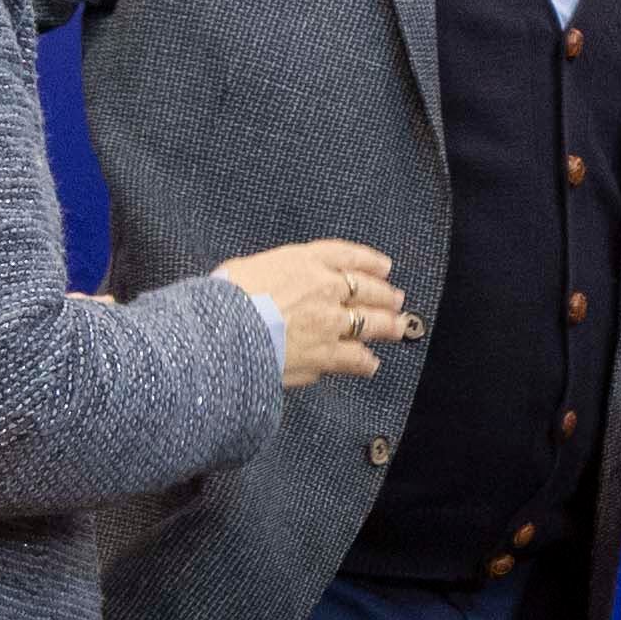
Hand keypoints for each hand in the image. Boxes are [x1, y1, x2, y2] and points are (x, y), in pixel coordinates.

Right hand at [214, 240, 408, 386]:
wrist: (223, 330)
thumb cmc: (224, 299)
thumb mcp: (243, 268)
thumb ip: (268, 273)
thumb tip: (268, 283)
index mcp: (303, 261)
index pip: (346, 255)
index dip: (369, 261)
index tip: (383, 266)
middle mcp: (324, 287)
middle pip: (367, 288)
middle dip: (384, 293)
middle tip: (395, 297)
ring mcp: (329, 321)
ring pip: (371, 321)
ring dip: (388, 325)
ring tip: (397, 327)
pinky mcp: (326, 353)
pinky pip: (355, 358)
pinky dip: (365, 362)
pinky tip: (370, 364)